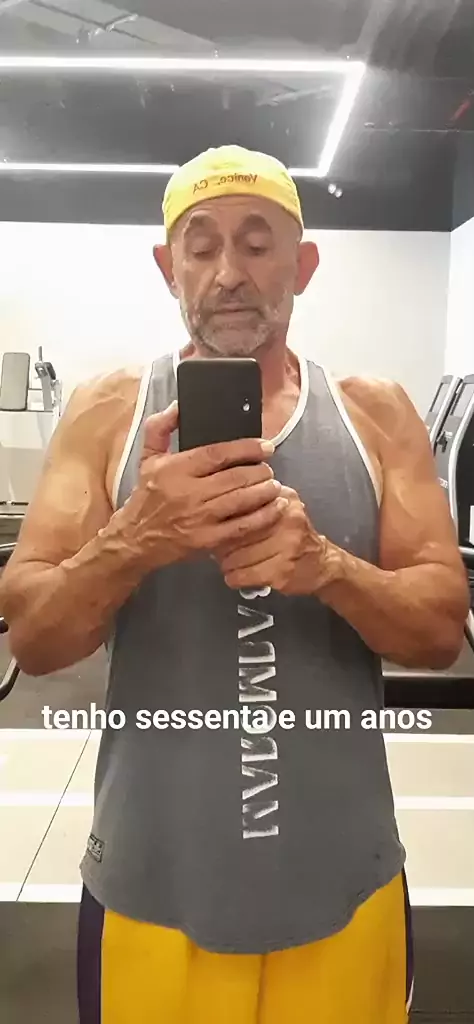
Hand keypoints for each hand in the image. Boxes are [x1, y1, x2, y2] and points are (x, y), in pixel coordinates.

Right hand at [119, 403, 287, 569]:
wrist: (135, 539)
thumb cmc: (146, 496)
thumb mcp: (148, 458)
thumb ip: (161, 428)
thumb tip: (179, 406)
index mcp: (175, 469)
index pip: (217, 453)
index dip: (246, 448)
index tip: (265, 446)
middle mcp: (188, 492)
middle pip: (235, 477)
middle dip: (260, 471)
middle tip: (269, 468)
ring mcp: (199, 518)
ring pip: (242, 500)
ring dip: (265, 491)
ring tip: (275, 485)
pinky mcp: (207, 540)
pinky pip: (243, 527)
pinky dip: (263, 516)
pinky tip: (275, 507)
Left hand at [216, 487, 331, 594]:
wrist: (322, 564)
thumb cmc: (293, 535)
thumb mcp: (281, 508)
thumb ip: (256, 501)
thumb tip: (218, 508)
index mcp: (283, 498)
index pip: (242, 505)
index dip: (225, 519)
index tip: (218, 527)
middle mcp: (287, 519)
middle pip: (237, 531)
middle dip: (223, 543)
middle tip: (219, 550)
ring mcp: (286, 546)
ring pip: (238, 556)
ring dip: (226, 563)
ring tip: (227, 563)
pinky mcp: (282, 571)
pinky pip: (244, 575)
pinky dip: (234, 578)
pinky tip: (235, 576)